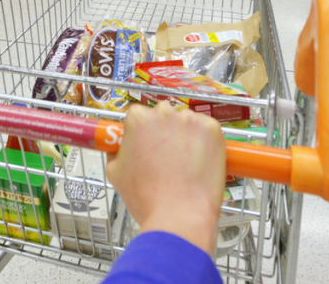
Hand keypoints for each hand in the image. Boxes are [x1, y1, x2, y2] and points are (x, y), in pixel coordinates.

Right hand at [107, 102, 225, 255]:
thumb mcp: (115, 173)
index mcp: (138, 119)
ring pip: (186, 122)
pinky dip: (205, 142)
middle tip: (166, 156)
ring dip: (185, 135)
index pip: (138, 115)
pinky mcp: (213, 130)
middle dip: (164, 131)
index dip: (142, 132)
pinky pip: (207, 130)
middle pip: (163, 115)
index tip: (147, 146)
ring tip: (185, 164)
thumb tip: (121, 146)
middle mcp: (164, 113)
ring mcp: (191, 120)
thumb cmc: (146, 198)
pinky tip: (200, 163)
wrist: (180, 215)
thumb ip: (117, 152)